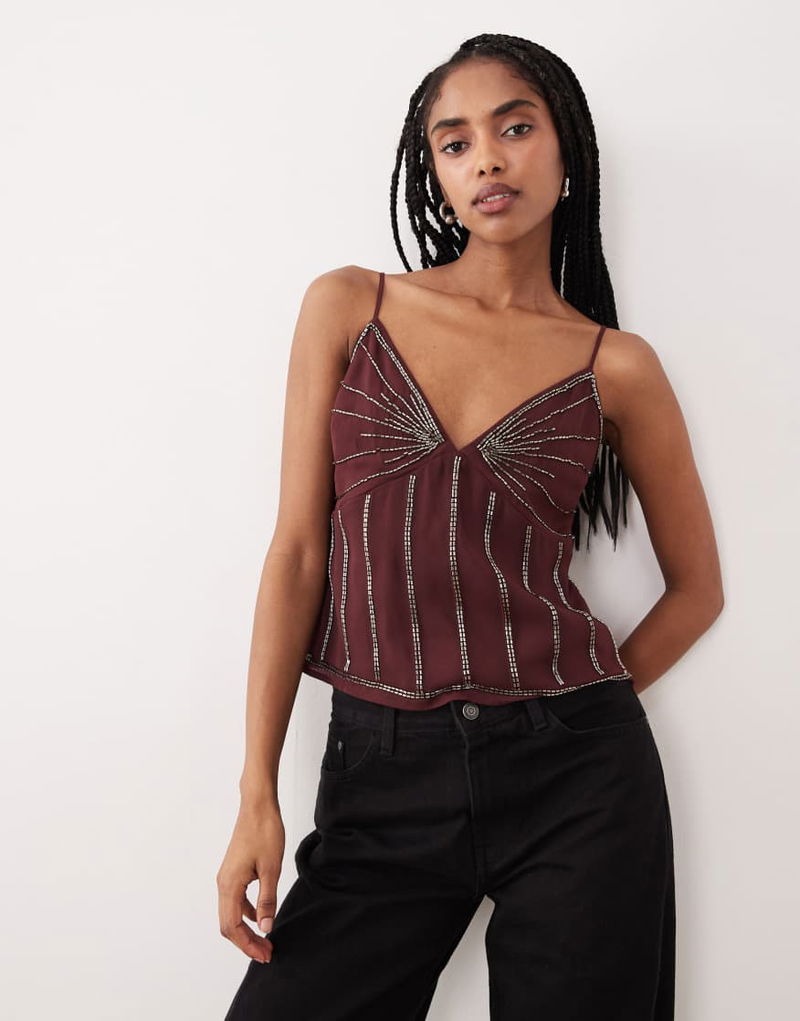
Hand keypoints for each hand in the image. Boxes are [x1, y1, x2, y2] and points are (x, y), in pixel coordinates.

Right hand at [217, 802, 284, 963]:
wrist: (258, 806)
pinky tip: (262, 916)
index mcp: (229, 885)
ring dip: (246, 929)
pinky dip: (247, 913)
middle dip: (246, 942)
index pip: (232, 927)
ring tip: (266, 938)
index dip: (247, 945)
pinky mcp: (233, 871)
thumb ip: (267, 899)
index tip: (264, 954)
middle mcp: (223, 883)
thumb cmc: (265, 831)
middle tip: (267, 952)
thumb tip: (266, 927)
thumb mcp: (271, 868)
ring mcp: (227, 877)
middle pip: (228, 925)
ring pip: (231, 914)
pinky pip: (236, 900)